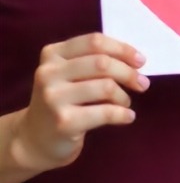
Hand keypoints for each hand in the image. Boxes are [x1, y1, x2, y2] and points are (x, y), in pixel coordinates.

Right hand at [15, 33, 147, 173]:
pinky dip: (122, 114)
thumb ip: (94, 60)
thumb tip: (136, 60)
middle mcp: (49, 73)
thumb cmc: (63, 100)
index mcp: (53, 54)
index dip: (123, 49)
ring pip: (106, 86)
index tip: (140, 61)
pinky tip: (127, 117)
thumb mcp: (70, 74)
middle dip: (129, 72)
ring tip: (125, 103)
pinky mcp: (63, 122)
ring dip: (124, 96)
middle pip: (102, 63)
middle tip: (143, 83)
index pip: (95, 41)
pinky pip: (105, 112)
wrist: (34, 140)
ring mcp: (53, 98)